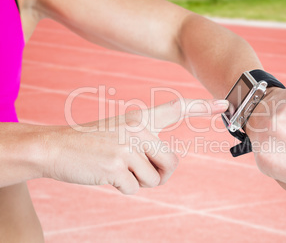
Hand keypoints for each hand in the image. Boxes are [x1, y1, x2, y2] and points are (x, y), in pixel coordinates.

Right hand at [39, 98, 228, 193]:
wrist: (53, 147)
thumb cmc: (90, 143)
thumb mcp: (120, 132)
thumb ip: (147, 143)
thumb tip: (169, 168)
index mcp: (140, 118)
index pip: (175, 109)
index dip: (201, 107)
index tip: (223, 104)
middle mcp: (138, 129)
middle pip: (172, 163)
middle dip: (159, 173)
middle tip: (136, 169)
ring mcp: (128, 147)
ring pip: (155, 180)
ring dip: (138, 181)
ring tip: (116, 168)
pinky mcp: (117, 166)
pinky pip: (135, 189)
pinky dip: (122, 188)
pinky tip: (105, 174)